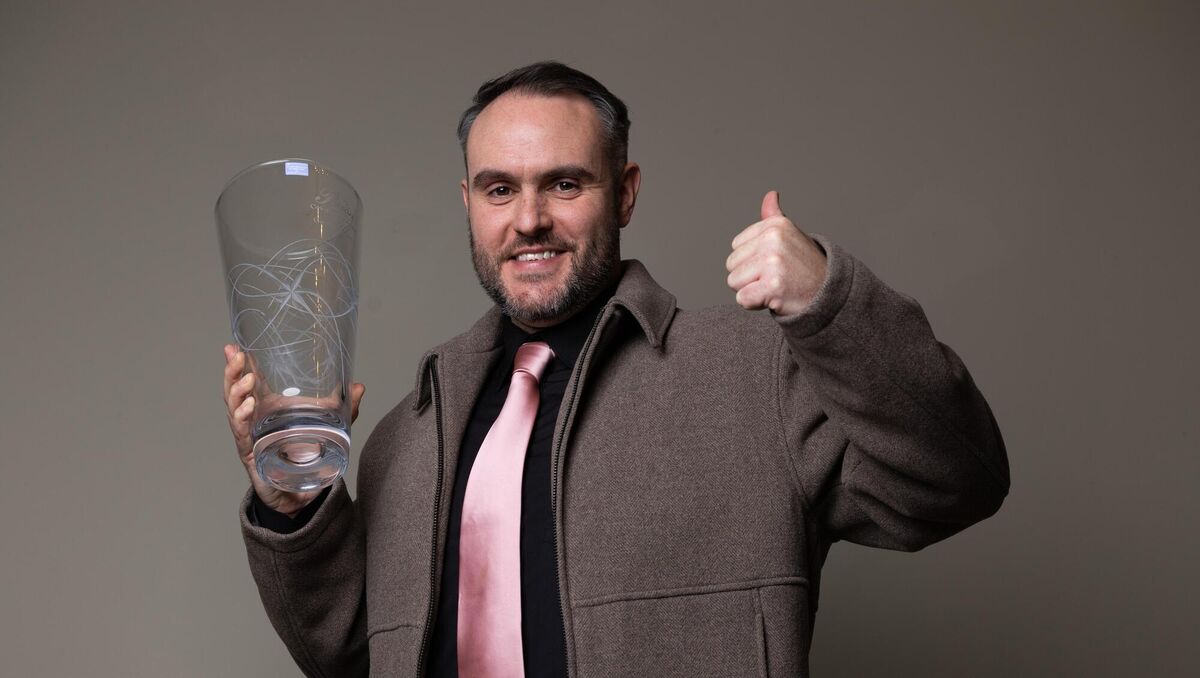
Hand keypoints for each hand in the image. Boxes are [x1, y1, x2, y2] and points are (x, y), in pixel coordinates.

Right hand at [223, 344, 365, 516]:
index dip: (241, 364)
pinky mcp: (251, 453)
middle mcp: (254, 420)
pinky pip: (242, 433)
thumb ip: (345, 408)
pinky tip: (249, 406)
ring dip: (237, 392)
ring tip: (246, 378)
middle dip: (232, 372)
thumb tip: (359, 385)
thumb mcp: (330, 427)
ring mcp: (250, 436)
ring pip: (234, 409)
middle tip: (234, 355)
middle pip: (235, 391)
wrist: (301, 493)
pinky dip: (243, 418)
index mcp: (268, 408)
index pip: (251, 381)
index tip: (234, 346)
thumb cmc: (307, 456)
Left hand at [726, 191, 827, 315]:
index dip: (751, 260)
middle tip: (775, 277)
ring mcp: (773, 262)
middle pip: (731, 264)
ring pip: (734, 282)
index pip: (736, 246)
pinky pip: (742, 299)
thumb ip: (774, 217)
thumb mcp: (790, 235)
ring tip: (775, 286)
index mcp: (775, 225)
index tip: (774, 263)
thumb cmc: (803, 266)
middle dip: (749, 276)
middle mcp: (774, 239)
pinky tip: (774, 297)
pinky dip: (754, 304)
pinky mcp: (773, 285)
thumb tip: (771, 195)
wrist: (827, 293)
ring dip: (751, 290)